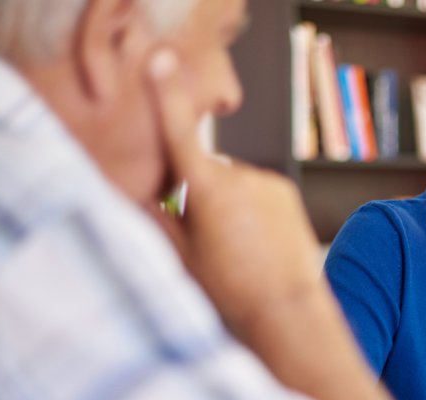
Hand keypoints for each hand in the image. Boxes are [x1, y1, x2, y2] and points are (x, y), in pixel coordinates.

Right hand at [145, 48, 322, 329]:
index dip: (166, 96)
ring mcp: (267, 181)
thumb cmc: (230, 291)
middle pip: (202, 172)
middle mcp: (240, 174)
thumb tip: (136, 197)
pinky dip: (251, 207)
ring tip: (238, 249)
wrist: (288, 310)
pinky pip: (256, 189)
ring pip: (231, 182)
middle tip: (206, 241)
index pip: (179, 133)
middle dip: (197, 194)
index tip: (161, 63)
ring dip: (226, 203)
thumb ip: (155, 219)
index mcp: (209, 187)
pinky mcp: (286, 190)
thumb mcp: (181, 257)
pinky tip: (257, 242)